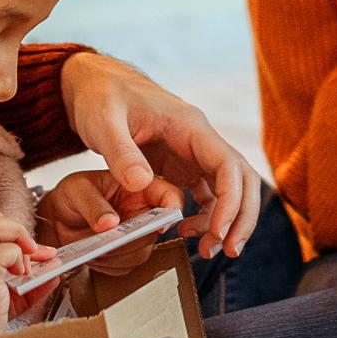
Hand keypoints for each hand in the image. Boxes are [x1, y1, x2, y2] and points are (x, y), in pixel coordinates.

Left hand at [35, 169, 183, 275]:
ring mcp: (136, 234)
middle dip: (133, 239)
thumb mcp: (77, 189)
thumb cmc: (71, 195)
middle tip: (109, 239)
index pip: (170, 196)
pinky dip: (109, 265)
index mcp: (139, 186)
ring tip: (94, 246)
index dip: (172, 210)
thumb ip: (93, 204)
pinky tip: (93, 253)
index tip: (158, 224)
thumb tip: (110, 223)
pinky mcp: (125, 255)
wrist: (56, 218)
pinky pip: (126, 266)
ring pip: (142, 252)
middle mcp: (143, 211)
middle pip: (156, 231)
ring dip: (118, 254)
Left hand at [61, 52, 260, 258]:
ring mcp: (193, 155)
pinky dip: (206, 217)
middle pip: (240, 180)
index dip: (230, 200)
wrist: (95, 86)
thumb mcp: (103, 122)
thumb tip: (142, 184)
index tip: (218, 230)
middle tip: (227, 249)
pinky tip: (188, 232)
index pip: (228, 163)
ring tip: (208, 251)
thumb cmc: (101, 97)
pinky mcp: (181, 167)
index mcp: (189, 126)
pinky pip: (207, 194)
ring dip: (226, 221)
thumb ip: (121, 153)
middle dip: (240, 217)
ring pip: (229, 190)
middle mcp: (199, 141)